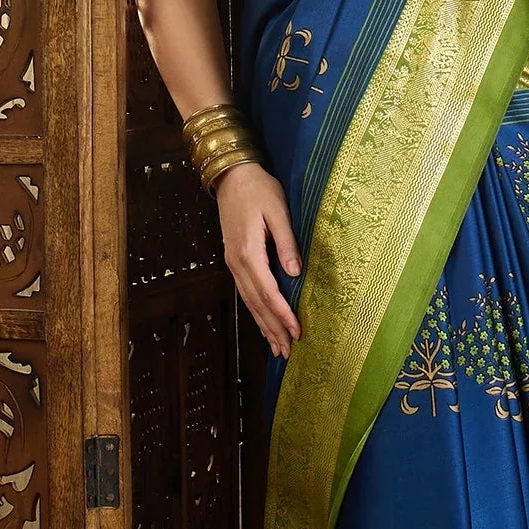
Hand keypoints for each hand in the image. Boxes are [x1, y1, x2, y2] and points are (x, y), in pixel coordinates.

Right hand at [215, 161, 302, 357]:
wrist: (231, 176)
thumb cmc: (258, 189)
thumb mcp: (278, 211)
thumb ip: (286, 242)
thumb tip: (295, 273)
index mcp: (249, 253)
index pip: (268, 292)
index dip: (282, 314)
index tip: (297, 331)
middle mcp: (237, 263)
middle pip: (256, 304)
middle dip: (273, 329)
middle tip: (288, 351)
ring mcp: (233, 263)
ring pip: (249, 302)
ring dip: (263, 326)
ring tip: (277, 348)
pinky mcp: (235, 260)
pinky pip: (246, 293)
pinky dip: (256, 312)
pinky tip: (263, 323)